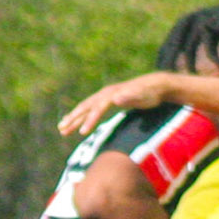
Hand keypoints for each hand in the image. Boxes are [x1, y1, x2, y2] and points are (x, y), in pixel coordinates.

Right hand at [59, 74, 174, 137]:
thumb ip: (130, 97)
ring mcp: (106, 96)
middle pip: (86, 107)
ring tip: (62, 129)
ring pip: (86, 108)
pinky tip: (76, 123)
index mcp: (112, 94)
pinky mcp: (108, 100)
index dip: (89, 121)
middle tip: (62, 130)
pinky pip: (91, 109)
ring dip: (74, 118)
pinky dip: (81, 116)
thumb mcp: (143, 96)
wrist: (156, 85)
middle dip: (74, 119)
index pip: (97, 109)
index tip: (82, 133)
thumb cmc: (150, 93)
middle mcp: (106, 94)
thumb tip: (116, 99)